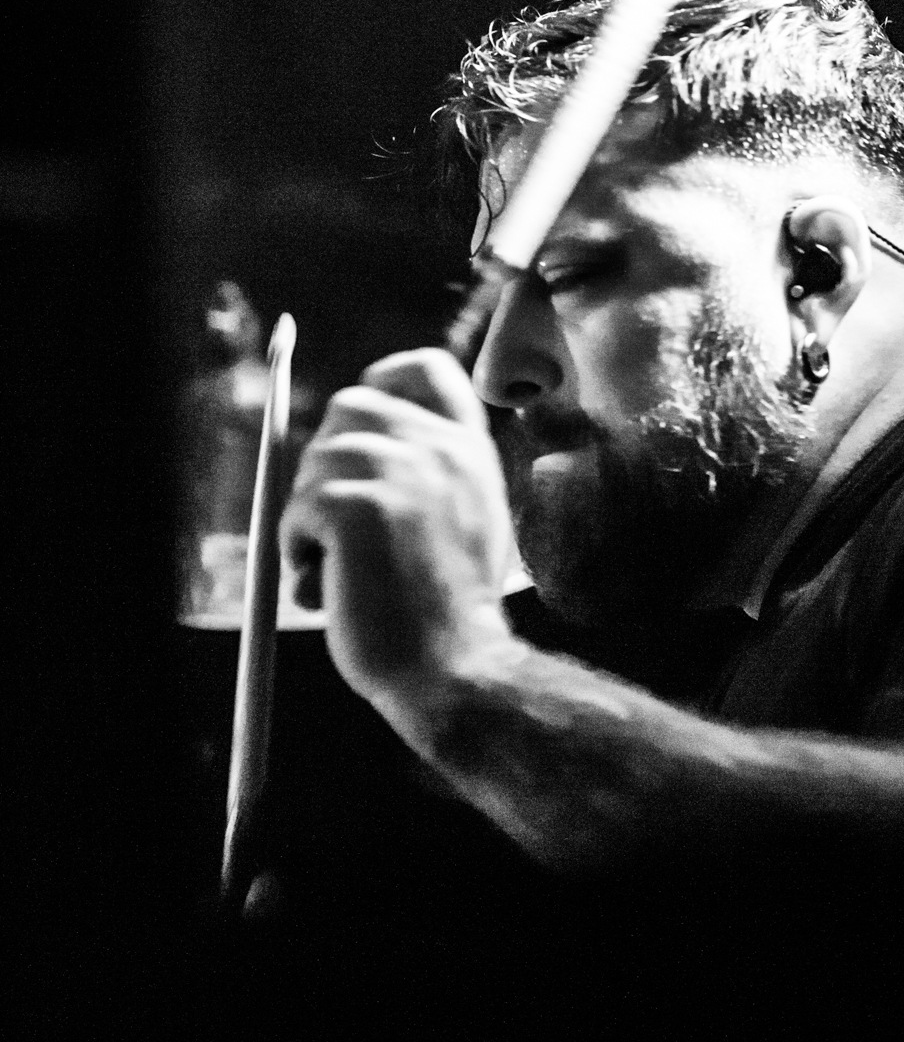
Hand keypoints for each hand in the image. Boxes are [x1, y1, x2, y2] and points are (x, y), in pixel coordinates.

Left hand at [279, 349, 522, 722]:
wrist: (456, 671)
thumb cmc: (448, 614)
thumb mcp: (459, 522)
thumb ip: (421, 476)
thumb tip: (336, 451)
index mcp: (469, 450)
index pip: (426, 370)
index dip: (383, 382)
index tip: (362, 429)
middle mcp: (440, 448)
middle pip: (351, 405)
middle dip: (327, 460)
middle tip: (332, 524)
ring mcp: (401, 471)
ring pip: (317, 458)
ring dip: (308, 513)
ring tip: (337, 569)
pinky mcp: (357, 505)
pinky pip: (298, 506)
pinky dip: (296, 547)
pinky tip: (328, 587)